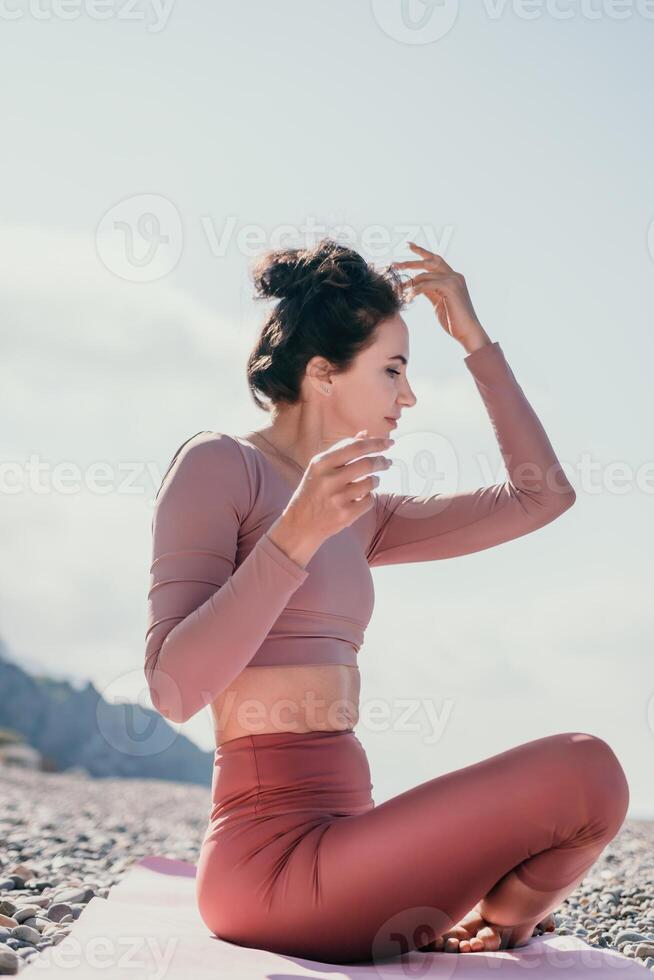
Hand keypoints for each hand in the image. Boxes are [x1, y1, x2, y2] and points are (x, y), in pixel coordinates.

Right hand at [276, 433, 393, 555]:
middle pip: (367, 463)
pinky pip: (369, 501)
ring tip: (371, 481)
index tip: (388, 443)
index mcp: (321, 463)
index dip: (376, 443)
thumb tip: (365, 434)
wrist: (300, 524)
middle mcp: (328, 479)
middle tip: (386, 462)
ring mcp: (337, 498)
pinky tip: (361, 498)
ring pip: (370, 482)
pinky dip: (369, 497)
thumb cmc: (312, 491)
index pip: (355, 447)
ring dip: (375, 480)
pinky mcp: (345, 515)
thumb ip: (343, 449)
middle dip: (381, 461)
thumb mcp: (320, 468)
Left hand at [391, 242, 489, 351]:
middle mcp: (455, 275)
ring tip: (398, 290)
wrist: (467, 332)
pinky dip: (415, 290)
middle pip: (429, 262)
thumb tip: (416, 285)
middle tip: (395, 264)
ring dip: (409, 283)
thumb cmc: (453, 321)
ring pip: (425, 275)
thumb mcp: (438, 302)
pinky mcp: (450, 288)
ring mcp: (454, 280)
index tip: (409, 245)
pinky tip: (408, 298)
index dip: (422, 252)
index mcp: (453, 277)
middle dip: (411, 262)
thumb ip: (430, 291)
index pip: (435, 260)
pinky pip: (426, 285)